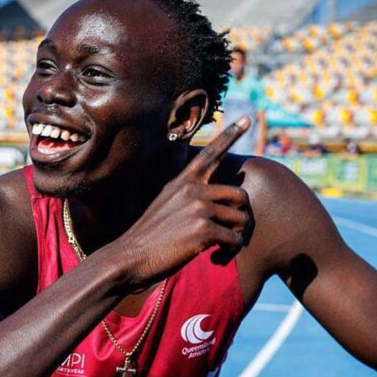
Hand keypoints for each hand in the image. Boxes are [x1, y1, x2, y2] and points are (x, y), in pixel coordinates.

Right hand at [113, 117, 253, 288]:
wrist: (129, 258)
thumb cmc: (149, 238)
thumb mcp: (166, 206)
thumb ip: (189, 198)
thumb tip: (217, 204)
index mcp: (183, 182)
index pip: (211, 153)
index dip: (231, 135)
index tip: (248, 118)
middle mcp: (193, 189)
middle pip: (241, 194)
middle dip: (242, 216)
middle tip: (233, 234)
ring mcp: (198, 207)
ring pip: (242, 218)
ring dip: (238, 238)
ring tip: (222, 249)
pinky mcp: (203, 229)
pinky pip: (234, 239)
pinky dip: (230, 251)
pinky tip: (215, 258)